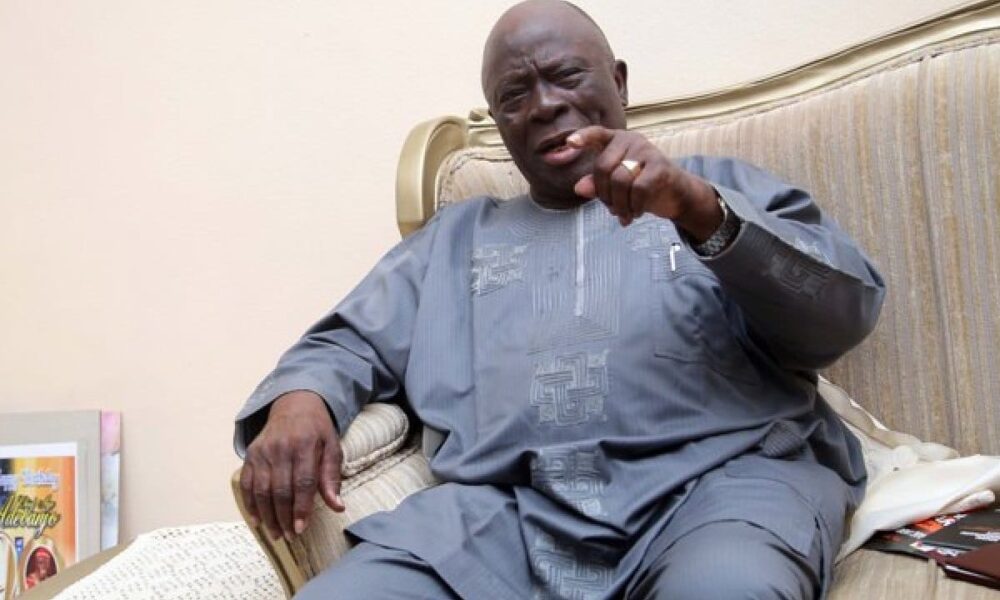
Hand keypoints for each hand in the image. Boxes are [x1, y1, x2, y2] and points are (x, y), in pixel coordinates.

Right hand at [240, 390, 344, 540]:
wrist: (294, 404)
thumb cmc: (317, 430)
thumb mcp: (332, 447)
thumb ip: (332, 477)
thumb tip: (338, 506)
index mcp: (305, 445)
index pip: (303, 482)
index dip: (301, 508)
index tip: (301, 528)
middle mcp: (281, 448)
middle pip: (280, 489)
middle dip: (283, 517)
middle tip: (288, 537)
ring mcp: (263, 451)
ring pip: (262, 490)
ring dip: (267, 515)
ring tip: (275, 534)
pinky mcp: (251, 454)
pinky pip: (247, 483)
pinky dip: (250, 504)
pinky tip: (257, 520)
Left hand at [567, 126, 721, 240]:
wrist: (677, 194)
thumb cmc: (642, 186)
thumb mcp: (616, 187)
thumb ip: (597, 185)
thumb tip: (579, 188)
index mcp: (617, 141)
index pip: (597, 134)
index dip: (582, 138)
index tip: (569, 143)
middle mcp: (631, 141)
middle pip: (603, 167)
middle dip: (603, 194)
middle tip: (611, 209)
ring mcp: (647, 151)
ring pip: (620, 180)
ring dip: (619, 205)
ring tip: (624, 214)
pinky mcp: (660, 166)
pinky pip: (638, 189)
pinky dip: (634, 206)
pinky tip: (637, 212)